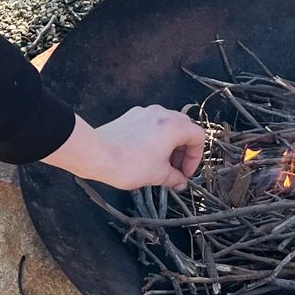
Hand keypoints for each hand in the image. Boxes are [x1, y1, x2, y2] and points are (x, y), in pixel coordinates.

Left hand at [48, 105, 205, 189]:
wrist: (96, 154)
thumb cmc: (127, 163)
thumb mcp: (157, 175)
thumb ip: (174, 178)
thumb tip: (180, 182)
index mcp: (173, 126)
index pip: (198, 136)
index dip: (195, 157)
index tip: (185, 172)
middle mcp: (161, 114)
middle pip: (184, 127)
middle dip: (184, 150)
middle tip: (176, 168)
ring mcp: (144, 113)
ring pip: (167, 124)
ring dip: (170, 144)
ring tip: (161, 163)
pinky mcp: (131, 116)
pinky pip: (151, 124)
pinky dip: (156, 138)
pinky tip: (147, 155)